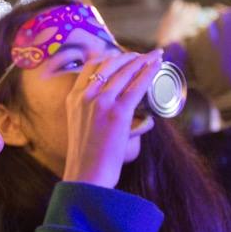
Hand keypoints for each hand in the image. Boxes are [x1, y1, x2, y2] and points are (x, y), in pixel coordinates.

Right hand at [60, 49, 161, 187]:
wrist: (86, 176)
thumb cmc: (86, 158)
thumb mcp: (79, 127)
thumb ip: (89, 112)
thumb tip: (106, 109)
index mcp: (73, 98)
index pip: (90, 66)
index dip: (108, 57)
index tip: (121, 56)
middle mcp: (85, 96)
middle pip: (109, 65)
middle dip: (128, 56)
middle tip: (142, 55)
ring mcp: (101, 103)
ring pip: (125, 73)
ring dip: (142, 61)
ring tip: (154, 57)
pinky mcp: (118, 113)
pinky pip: (137, 86)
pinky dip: (149, 72)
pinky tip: (157, 66)